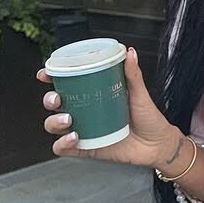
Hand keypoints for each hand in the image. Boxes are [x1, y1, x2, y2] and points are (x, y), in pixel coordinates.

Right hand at [36, 46, 175, 167]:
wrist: (158, 145)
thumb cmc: (148, 118)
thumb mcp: (140, 94)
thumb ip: (133, 75)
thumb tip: (130, 53)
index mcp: (93, 95)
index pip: (67, 84)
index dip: (52, 77)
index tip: (46, 73)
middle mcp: (84, 112)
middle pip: (54, 105)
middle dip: (49, 100)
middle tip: (57, 99)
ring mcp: (83, 131)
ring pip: (55, 126)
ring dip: (54, 122)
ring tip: (69, 120)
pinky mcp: (86, 149)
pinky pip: (65, 149)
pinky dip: (62, 144)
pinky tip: (73, 138)